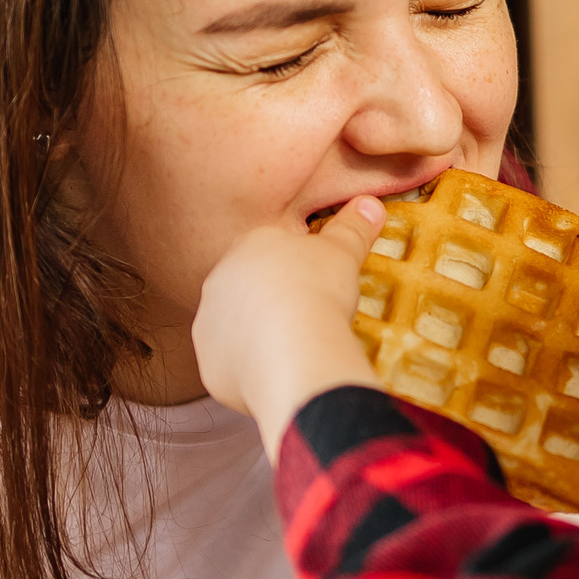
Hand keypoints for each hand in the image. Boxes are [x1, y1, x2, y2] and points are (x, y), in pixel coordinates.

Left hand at [193, 198, 386, 441]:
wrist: (292, 349)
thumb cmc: (317, 291)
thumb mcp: (343, 252)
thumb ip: (352, 228)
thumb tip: (369, 205)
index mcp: (247, 246)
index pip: (268, 251)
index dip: (295, 267)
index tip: (318, 283)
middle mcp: (218, 282)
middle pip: (248, 289)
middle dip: (273, 302)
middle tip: (308, 317)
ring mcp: (209, 325)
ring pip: (237, 329)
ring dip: (260, 337)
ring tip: (296, 349)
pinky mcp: (210, 365)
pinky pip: (234, 367)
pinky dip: (254, 371)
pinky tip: (281, 373)